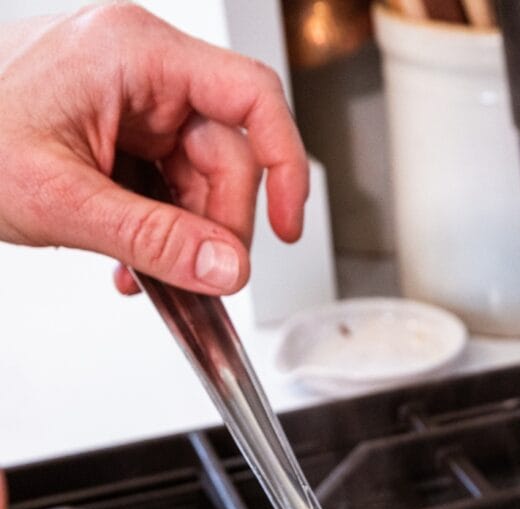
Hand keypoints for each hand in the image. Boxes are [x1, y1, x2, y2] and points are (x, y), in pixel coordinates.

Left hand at [0, 3, 309, 295]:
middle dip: (217, 227)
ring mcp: (128, 98)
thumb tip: (228, 270)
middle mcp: (139, 67)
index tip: (289, 228)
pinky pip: (165, 184)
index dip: (285, 166)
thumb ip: (156, 240)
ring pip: (197, 178)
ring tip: (147, 276)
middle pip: (225, 153)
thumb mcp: (66, 202)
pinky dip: (159, 230)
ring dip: (184, 237)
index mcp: (133, 53)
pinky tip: (133, 262)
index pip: (249, 99)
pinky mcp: (116, 129)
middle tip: (201, 279)